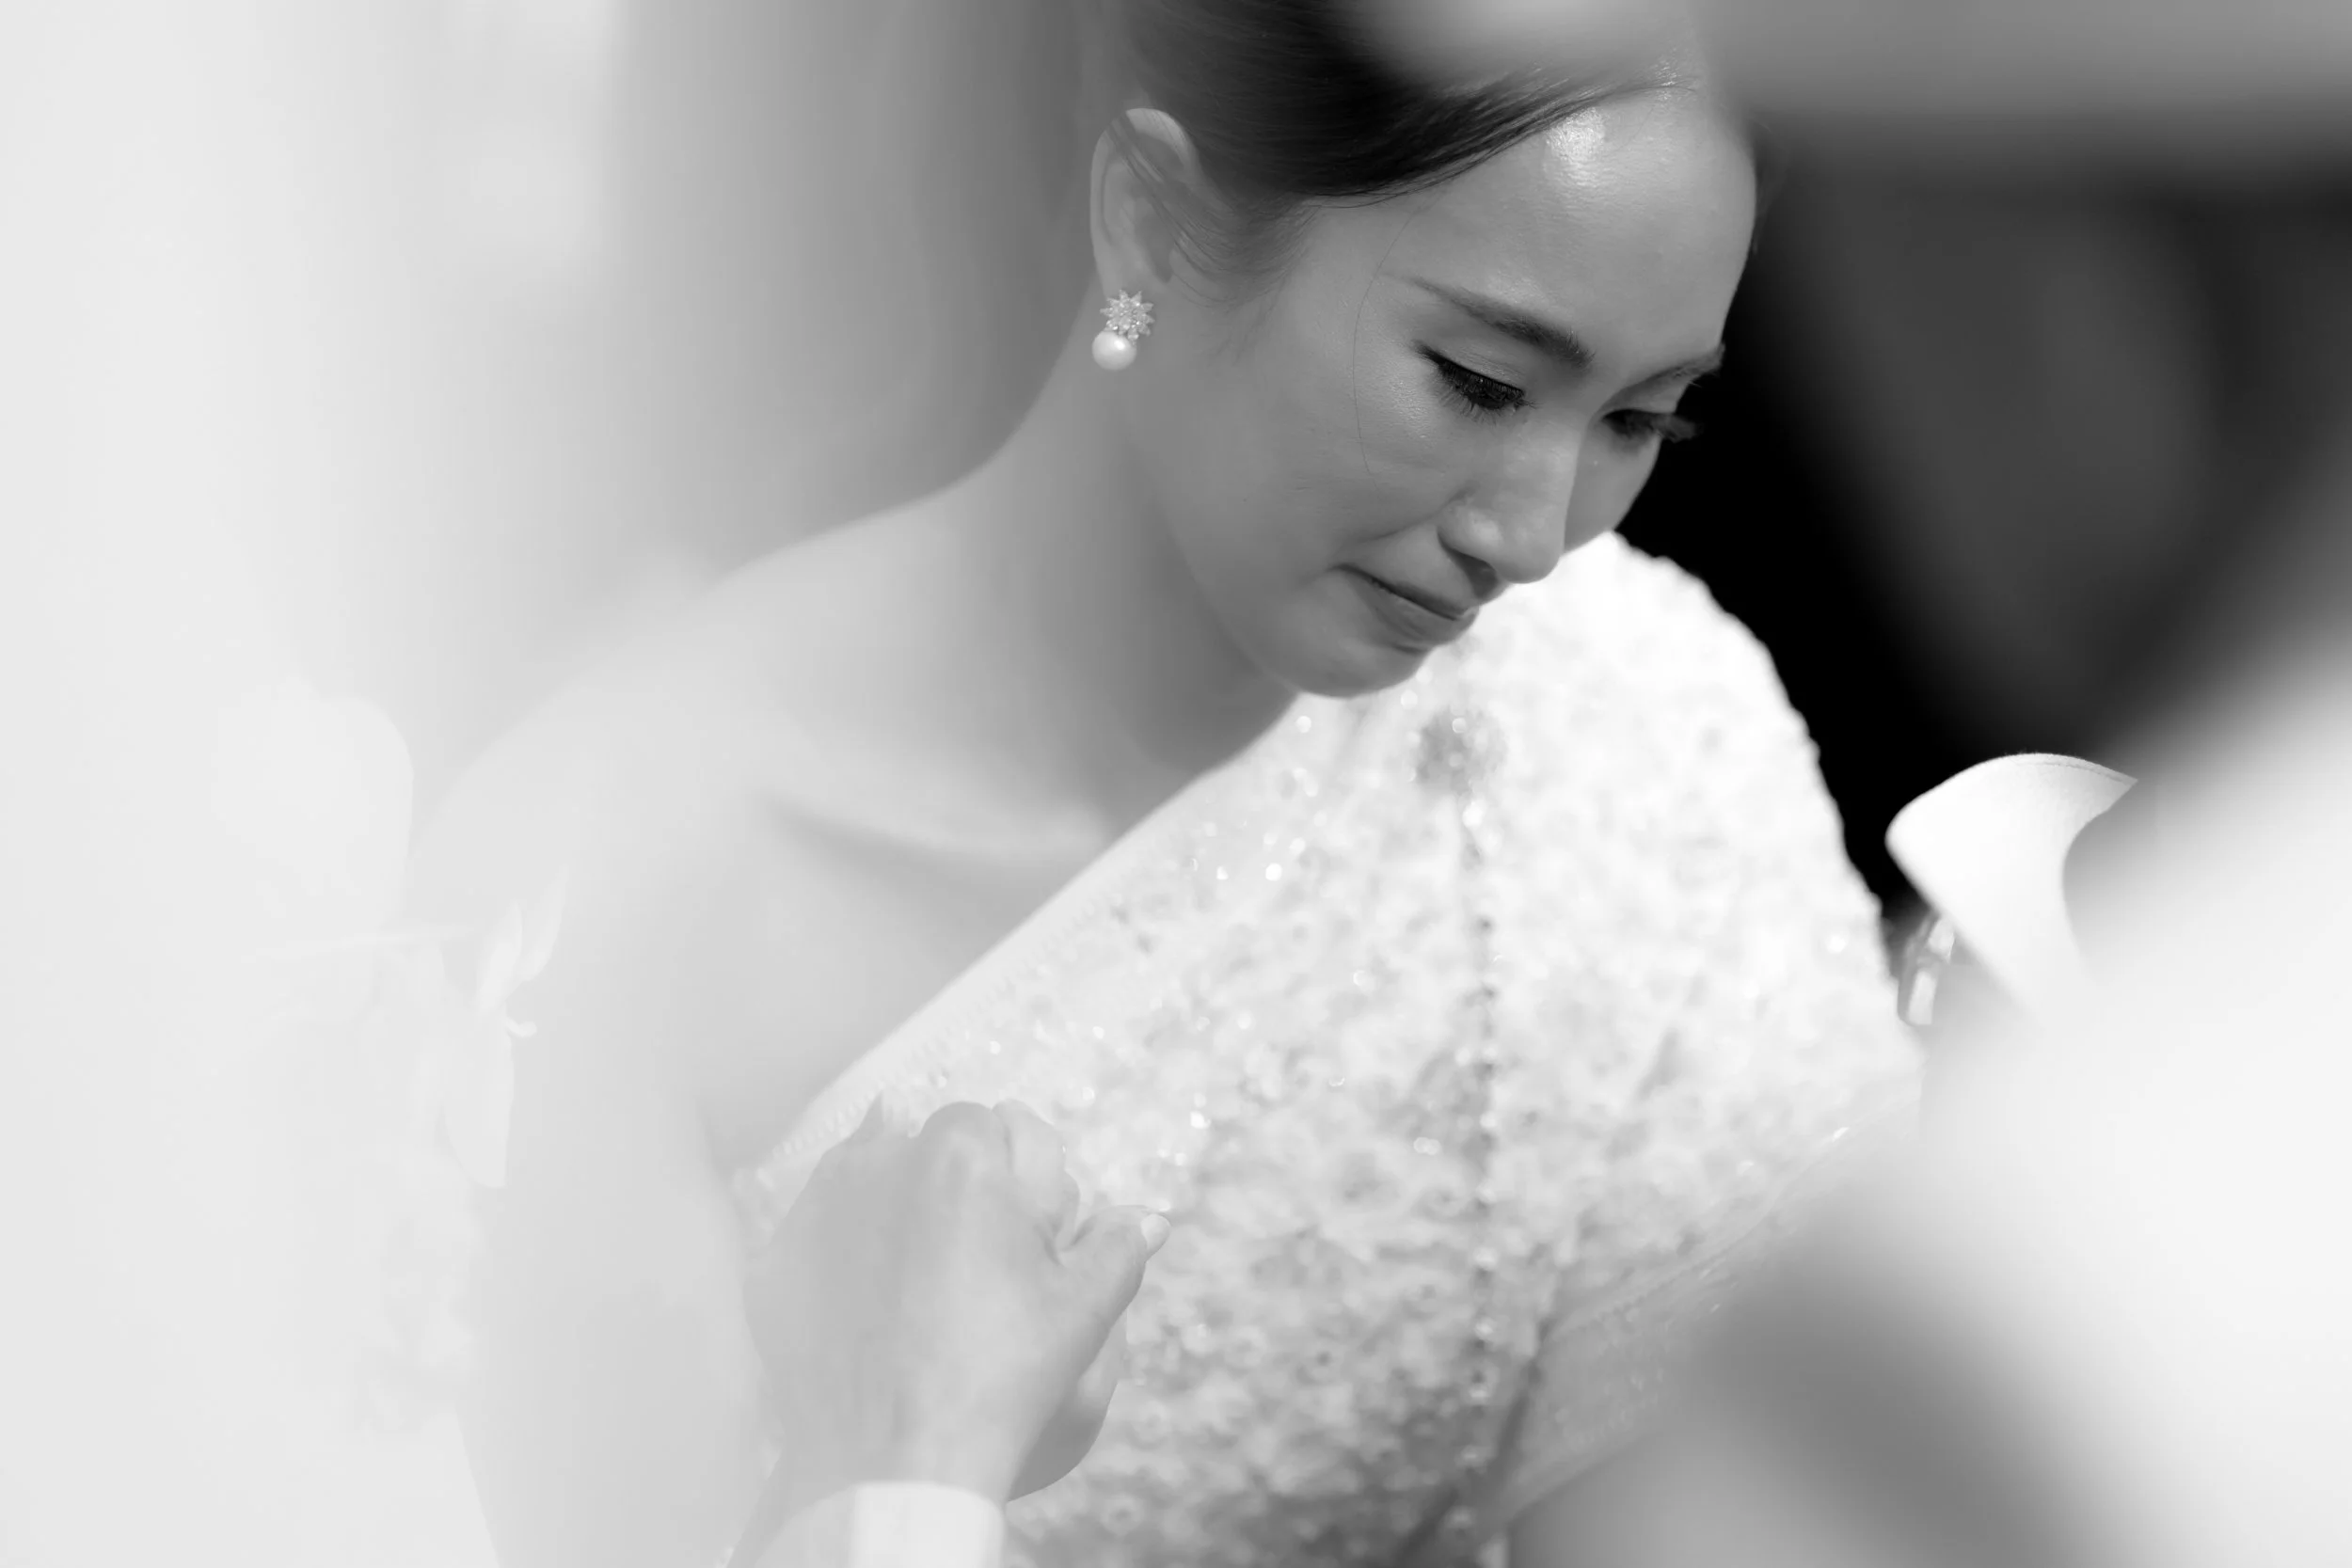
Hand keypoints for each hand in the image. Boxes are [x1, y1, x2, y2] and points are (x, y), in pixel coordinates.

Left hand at [742, 1099, 1167, 1519]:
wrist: (890, 1463)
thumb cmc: (997, 1378)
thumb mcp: (1081, 1311)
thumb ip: (1117, 1247)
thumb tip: (1147, 1219)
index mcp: (960, 1155)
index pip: (997, 1126)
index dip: (1019, 1179)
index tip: (1026, 1234)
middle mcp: (878, 1162)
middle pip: (929, 1147)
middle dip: (957, 1190)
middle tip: (981, 1267)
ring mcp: (816, 1210)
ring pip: (869, 1182)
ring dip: (897, 1210)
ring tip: (926, 1286)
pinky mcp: (777, 1263)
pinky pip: (820, 1238)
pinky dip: (845, 1260)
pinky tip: (875, 1312)